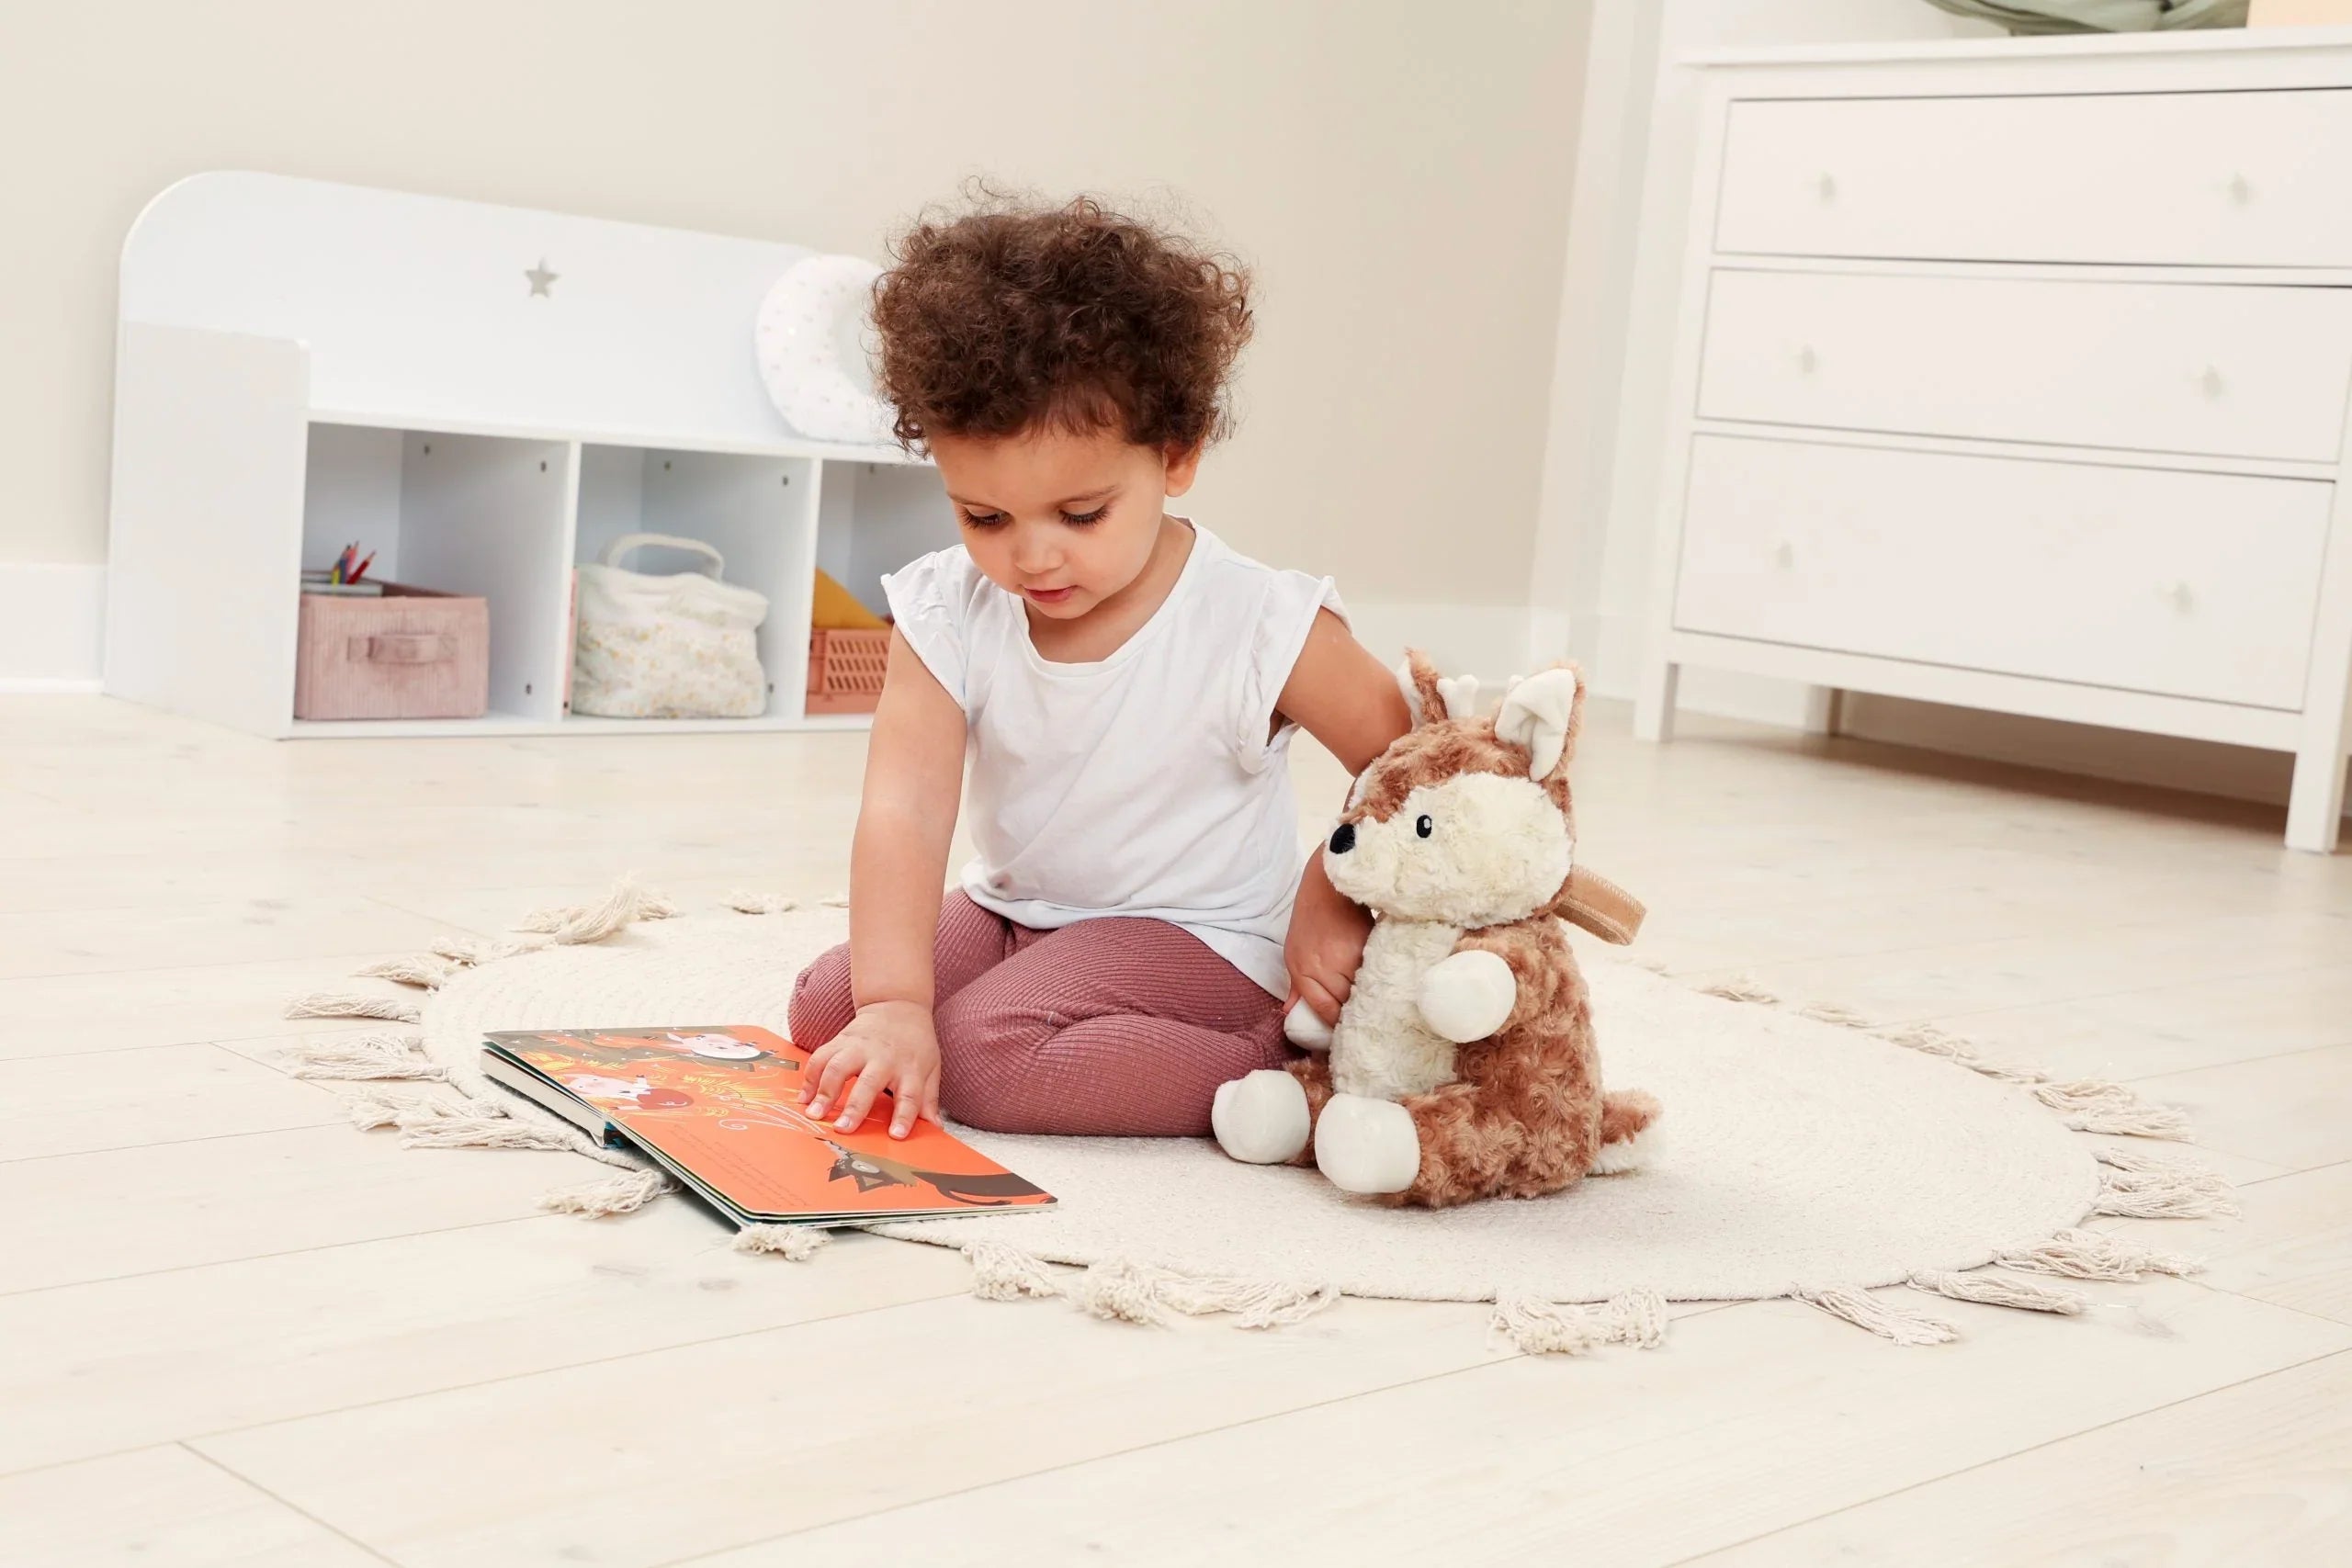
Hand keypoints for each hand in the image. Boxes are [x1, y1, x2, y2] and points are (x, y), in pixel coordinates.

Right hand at [800, 999, 940, 1138]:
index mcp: (909, 1068)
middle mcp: (883, 1057)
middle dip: (855, 1107)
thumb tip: (934, 1127)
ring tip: (814, 1113)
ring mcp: (859, 1047)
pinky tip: (804, 1096)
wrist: (898, 1005)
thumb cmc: (915, 1043)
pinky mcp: (840, 1041)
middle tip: (842, 1129)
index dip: (904, 1116)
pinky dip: (810, 1077)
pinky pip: (820, 1057)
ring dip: (824, 1091)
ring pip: (838, 1066)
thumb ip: (928, 1099)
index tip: (897, 1135)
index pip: (910, 1095)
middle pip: (868, 1083)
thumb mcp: (930, 1067)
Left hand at [1284, 856, 1373, 1029]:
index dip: (1336, 1025)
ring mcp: (1350, 958)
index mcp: (1305, 971)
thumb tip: (1289, 1013)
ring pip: (1364, 994)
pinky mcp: (1371, 948)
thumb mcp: (1293, 953)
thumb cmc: (1309, 922)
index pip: (1325, 1010)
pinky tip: (1383, 990)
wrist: (1328, 889)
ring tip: (1375, 1012)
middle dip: (1354, 1018)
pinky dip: (1380, 985)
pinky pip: (1377, 976)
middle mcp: (1326, 968)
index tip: (1344, 1033)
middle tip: (1362, 1026)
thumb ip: (1297, 986)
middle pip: (1347, 1006)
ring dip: (1369, 1004)